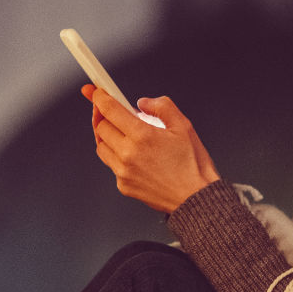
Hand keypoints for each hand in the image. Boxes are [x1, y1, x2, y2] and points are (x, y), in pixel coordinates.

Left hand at [82, 84, 220, 212]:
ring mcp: (123, 172)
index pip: (109, 110)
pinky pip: (111, 165)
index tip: (97, 92)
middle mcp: (128, 154)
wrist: (195, 198)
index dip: (100, 97)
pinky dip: (116, 155)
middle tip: (112, 111)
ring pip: (101, 146)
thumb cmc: (192, 165)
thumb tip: (144, 102)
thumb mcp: (183, 126)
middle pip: (101, 127)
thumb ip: (162, 107)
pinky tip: (131, 153)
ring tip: (121, 132)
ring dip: (107, 136)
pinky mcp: (123, 185)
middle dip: (105, 116)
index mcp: (142, 136)